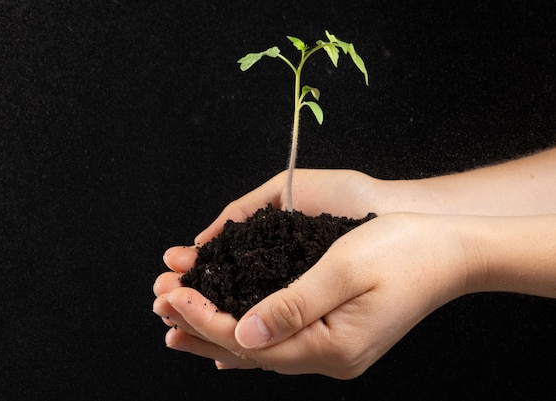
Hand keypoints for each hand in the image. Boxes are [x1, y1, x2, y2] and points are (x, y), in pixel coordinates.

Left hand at [154, 211, 474, 378]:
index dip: (205, 318)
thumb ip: (293, 304)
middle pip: (252, 350)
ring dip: (220, 332)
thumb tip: (244, 334)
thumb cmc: (402, 250)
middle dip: (202, 326)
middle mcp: (331, 358)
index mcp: (332, 345)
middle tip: (160, 307)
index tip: (170, 295)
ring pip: (264, 348)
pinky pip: (281, 343)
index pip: (251, 341)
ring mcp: (335, 352)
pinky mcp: (337, 338)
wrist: (449, 253)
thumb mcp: (344, 269)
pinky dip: (249, 335)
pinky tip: (228, 339)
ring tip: (177, 324)